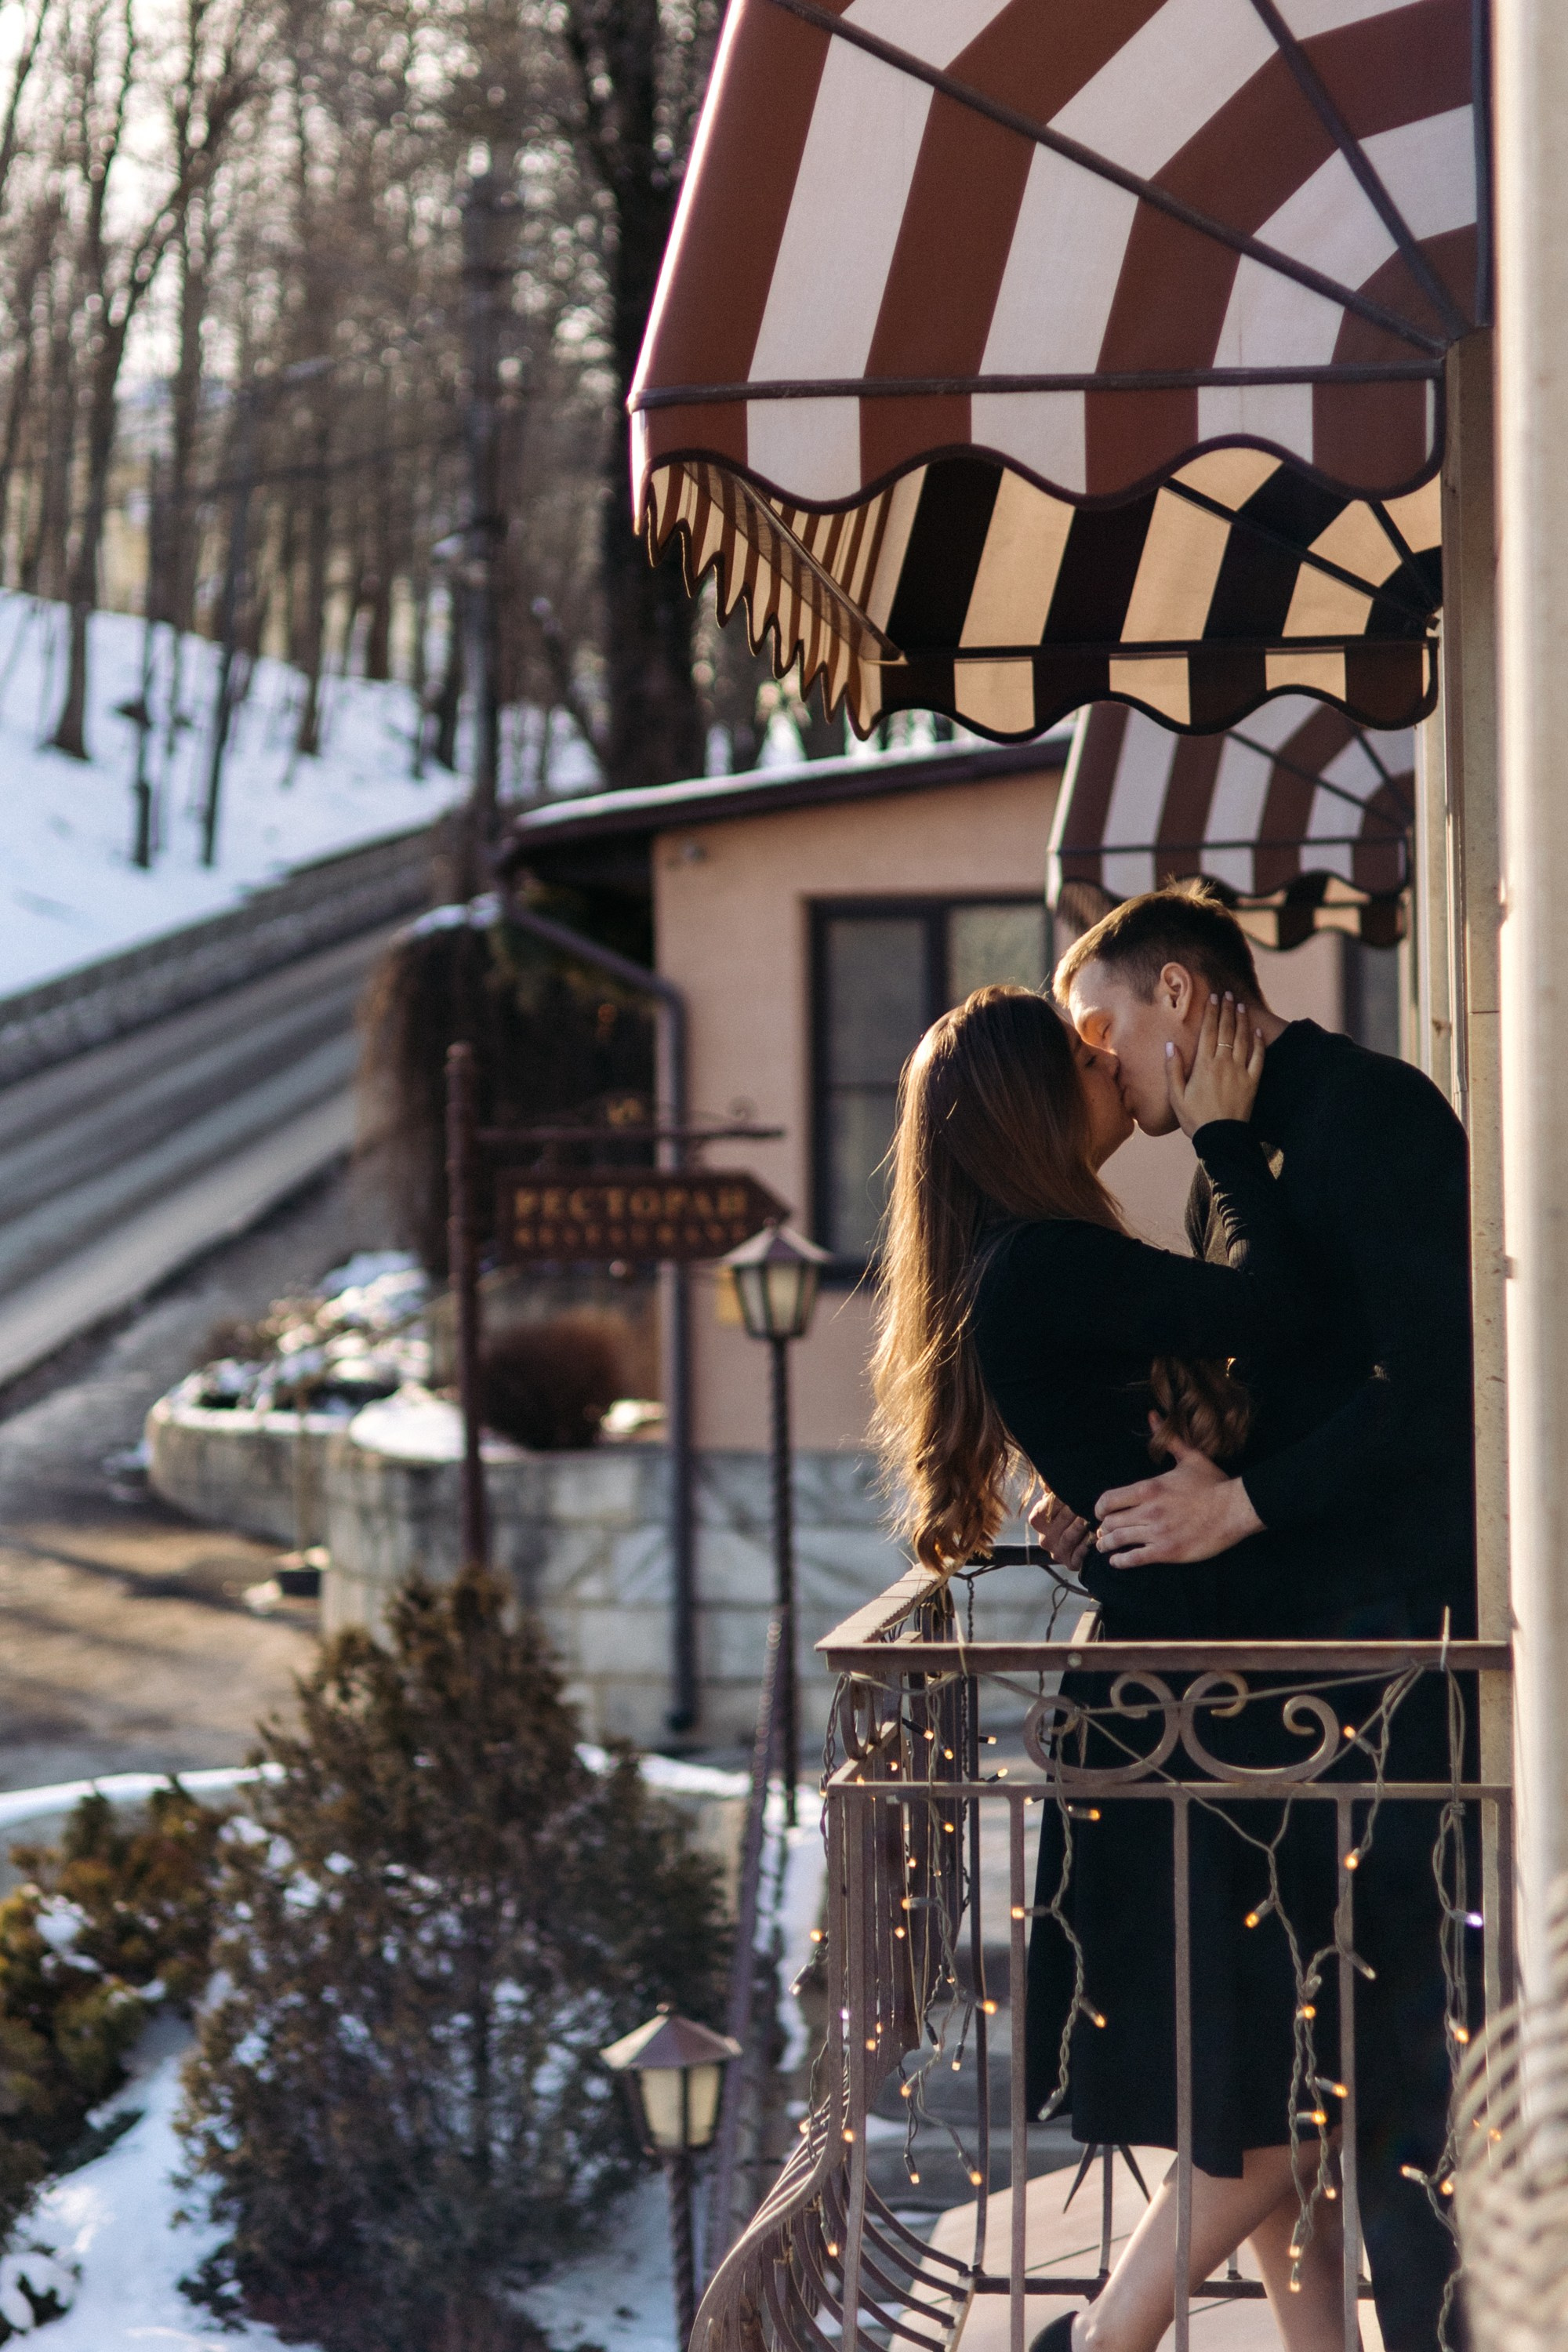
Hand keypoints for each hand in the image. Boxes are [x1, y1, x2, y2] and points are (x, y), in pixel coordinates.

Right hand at [1027, 1487, 1092, 1571]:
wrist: (1077, 1541)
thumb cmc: (1067, 1513)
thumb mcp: (1056, 1498)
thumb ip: (1051, 1487)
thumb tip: (1048, 1481)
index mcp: (1037, 1520)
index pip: (1049, 1505)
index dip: (1063, 1497)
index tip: (1076, 1489)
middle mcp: (1044, 1539)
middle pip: (1061, 1520)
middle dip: (1077, 1509)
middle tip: (1090, 1500)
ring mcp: (1057, 1552)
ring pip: (1069, 1536)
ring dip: (1082, 1526)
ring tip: (1094, 1515)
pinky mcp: (1070, 1563)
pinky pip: (1079, 1554)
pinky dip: (1088, 1544)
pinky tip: (1097, 1534)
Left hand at [1094, 1438, 1263, 1565]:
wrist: (1235, 1509)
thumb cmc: (1213, 1483)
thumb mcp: (1189, 1457)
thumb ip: (1167, 1439)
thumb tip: (1152, 1415)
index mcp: (1149, 1488)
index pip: (1109, 1500)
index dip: (1100, 1508)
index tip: (1100, 1512)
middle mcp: (1148, 1511)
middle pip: (1111, 1522)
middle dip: (1104, 1528)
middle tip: (1104, 1531)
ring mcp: (1157, 1533)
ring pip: (1118, 1541)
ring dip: (1107, 1545)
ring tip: (1106, 1547)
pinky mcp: (1167, 1552)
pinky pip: (1134, 1559)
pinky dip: (1121, 1561)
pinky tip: (1117, 1561)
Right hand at [1166, 992, 1264, 1136]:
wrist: (1220, 1137)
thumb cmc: (1195, 1118)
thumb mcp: (1176, 1096)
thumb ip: (1173, 1069)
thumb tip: (1170, 1045)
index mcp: (1204, 1065)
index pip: (1208, 1031)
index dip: (1211, 1013)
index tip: (1212, 998)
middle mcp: (1223, 1063)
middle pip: (1226, 1030)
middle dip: (1226, 1010)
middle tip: (1227, 994)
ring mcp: (1240, 1071)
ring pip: (1242, 1039)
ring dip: (1241, 1021)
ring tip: (1240, 1006)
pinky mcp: (1252, 1081)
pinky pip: (1258, 1058)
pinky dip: (1258, 1043)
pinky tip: (1258, 1032)